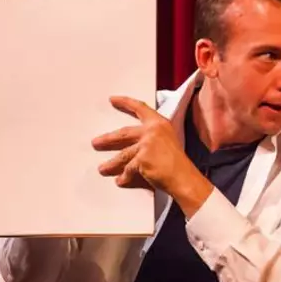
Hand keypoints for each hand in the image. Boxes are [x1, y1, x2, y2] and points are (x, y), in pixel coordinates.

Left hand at [92, 96, 213, 215]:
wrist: (184, 179)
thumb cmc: (179, 165)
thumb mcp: (169, 143)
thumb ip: (152, 140)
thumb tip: (132, 148)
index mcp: (160, 124)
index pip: (140, 108)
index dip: (126, 103)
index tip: (113, 100)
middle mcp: (152, 131)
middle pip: (124, 134)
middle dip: (107, 140)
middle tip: (96, 143)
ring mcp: (146, 145)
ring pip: (122, 155)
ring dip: (111, 164)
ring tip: (102, 169)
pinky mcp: (141, 159)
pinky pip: (128, 170)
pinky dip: (124, 177)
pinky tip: (120, 181)